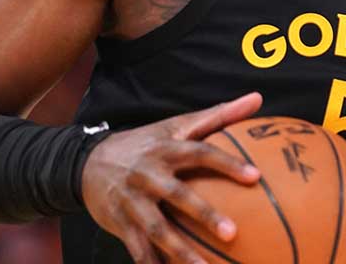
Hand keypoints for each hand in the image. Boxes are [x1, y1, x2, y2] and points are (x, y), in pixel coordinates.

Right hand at [81, 92, 262, 263]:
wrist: (88, 163)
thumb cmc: (147, 143)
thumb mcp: (178, 124)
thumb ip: (219, 115)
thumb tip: (257, 98)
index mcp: (166, 148)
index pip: (201, 153)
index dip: (227, 164)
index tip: (255, 177)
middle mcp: (147, 174)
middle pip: (177, 195)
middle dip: (203, 214)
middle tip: (232, 233)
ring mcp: (131, 201)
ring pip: (156, 229)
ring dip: (180, 251)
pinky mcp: (120, 223)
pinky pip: (138, 249)